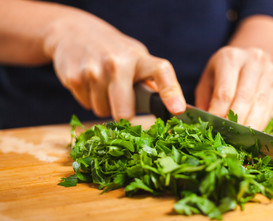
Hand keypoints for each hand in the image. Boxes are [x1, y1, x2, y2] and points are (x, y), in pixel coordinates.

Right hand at [43, 12, 185, 119]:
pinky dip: (88, 99)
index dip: (171, 92)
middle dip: (124, 116)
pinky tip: (88, 82)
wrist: (74, 31)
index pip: (161, 73)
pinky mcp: (74, 77)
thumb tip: (172, 107)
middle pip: (124, 111)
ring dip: (104, 105)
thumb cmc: (113, 51)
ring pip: (103, 111)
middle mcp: (118, 63)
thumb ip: (150, 81)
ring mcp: (94, 70)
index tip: (178, 110)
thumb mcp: (136, 58)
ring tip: (102, 84)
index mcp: (141, 58)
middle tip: (122, 106)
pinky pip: (86, 105)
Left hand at [195, 46, 272, 129]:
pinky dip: (259, 123)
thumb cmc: (222, 72)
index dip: (219, 113)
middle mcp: (252, 61)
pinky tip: (251, 133)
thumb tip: (204, 125)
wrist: (248, 58)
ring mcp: (268, 72)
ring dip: (249, 125)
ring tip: (239, 139)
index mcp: (230, 58)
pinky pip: (269, 108)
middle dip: (235, 121)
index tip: (213, 128)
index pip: (224, 92)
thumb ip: (206, 101)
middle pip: (244, 98)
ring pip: (259, 104)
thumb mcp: (208, 80)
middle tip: (227, 137)